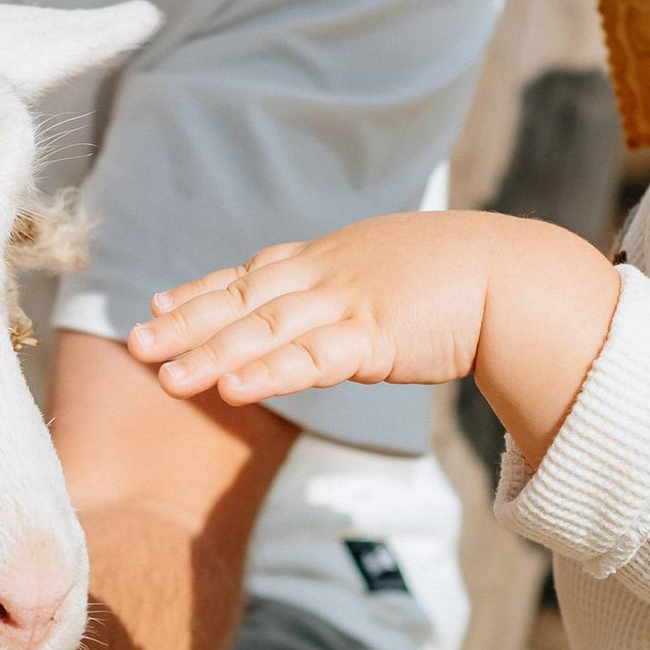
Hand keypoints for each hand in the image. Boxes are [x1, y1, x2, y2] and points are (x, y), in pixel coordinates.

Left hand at [129, 211, 622, 464]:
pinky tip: (232, 390)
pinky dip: (270, 374)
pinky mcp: (376, 336)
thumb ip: (350, 296)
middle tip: (134, 344)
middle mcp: (329, 275)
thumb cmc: (461, 279)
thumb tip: (329, 322)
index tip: (157, 307)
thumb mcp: (390, 278)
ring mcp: (349, 302)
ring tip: (166, 377)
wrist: (515, 277)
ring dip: (212, 354)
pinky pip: (313, 359)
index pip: (252, 275)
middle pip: (243, 301)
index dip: (202, 292)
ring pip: (265, 331)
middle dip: (187, 325)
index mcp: (331, 260)